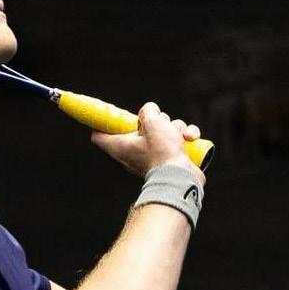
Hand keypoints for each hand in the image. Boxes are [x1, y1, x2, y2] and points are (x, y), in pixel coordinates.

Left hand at [90, 101, 204, 183]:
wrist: (181, 178)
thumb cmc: (162, 152)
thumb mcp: (153, 122)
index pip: (98, 136)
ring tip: (178, 135)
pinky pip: (176, 141)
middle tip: (158, 123)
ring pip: (162, 130)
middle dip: (153, 120)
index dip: (102, 123)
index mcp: (121, 146)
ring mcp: (152, 157)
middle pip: (138, 128)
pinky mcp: (169, 160)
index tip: (109, 113)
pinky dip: (185, 137)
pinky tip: (190, 138)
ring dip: (174, 127)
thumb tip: (151, 111)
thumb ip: (148, 111)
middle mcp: (133, 153)